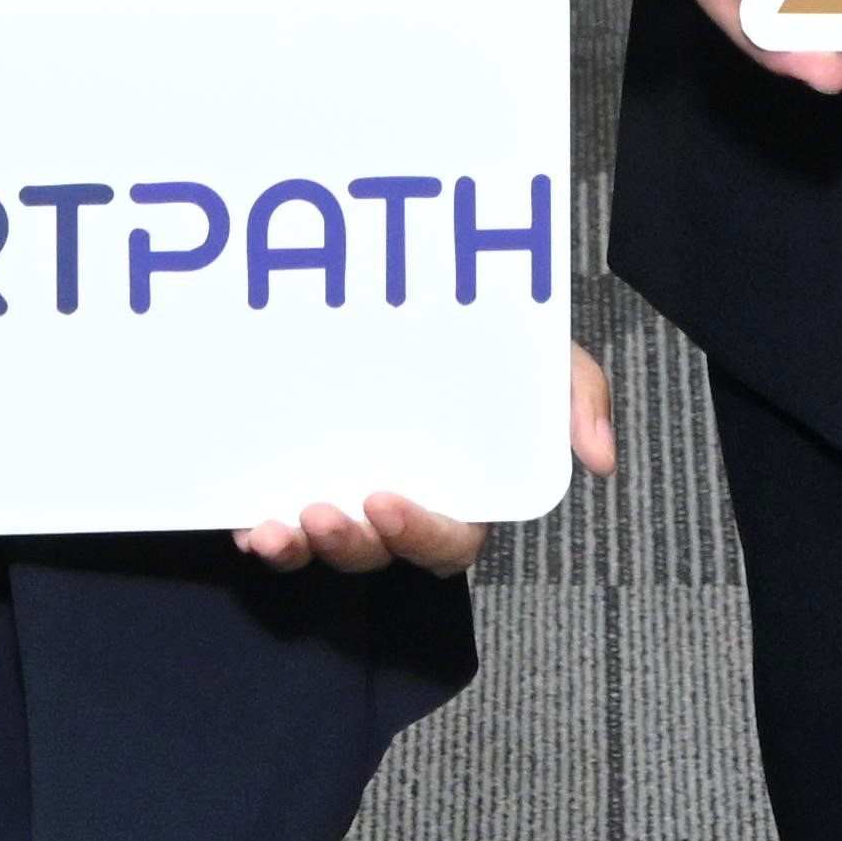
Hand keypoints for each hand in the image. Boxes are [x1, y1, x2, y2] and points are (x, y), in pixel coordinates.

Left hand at [246, 341, 613, 578]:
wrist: (412, 290)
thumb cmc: (492, 344)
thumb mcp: (545, 357)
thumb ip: (578, 396)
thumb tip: (599, 459)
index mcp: (460, 492)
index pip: (446, 540)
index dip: (418, 535)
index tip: (387, 501)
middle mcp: (398, 501)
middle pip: (375, 550)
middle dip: (347, 546)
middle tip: (322, 513)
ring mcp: (344, 491)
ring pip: (318, 545)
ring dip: (295, 549)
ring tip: (273, 528)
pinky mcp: (294, 476)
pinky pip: (274, 520)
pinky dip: (258, 532)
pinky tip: (242, 520)